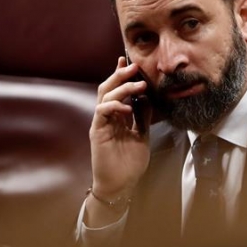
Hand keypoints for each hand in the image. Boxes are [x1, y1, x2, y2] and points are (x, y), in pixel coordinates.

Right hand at [88, 57, 152, 211]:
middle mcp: (107, 117)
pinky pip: (102, 111)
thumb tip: (148, 99)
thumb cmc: (129, 163)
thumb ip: (143, 118)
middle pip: (108, 88)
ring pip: (105, 96)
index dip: (121, 75)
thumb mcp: (142, 135)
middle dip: (121, 75)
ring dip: (122, 88)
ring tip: (139, 84)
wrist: (120, 184)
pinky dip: (115, 106)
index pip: (118, 91)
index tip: (129, 62)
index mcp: (117, 116)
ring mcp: (101, 123)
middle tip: (134, 66)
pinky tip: (128, 107)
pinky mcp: (97, 131)